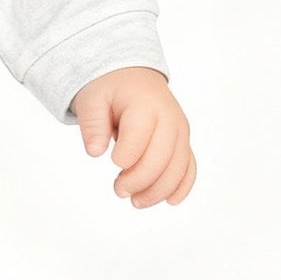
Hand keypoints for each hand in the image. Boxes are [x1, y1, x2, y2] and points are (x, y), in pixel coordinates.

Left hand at [71, 66, 195, 207]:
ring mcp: (180, 132)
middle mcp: (169, 118)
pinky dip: (181, 186)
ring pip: (178, 167)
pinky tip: (169, 200)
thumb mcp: (92, 99)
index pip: (139, 138)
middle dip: (140, 180)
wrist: (133, 77)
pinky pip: (188, 167)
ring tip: (136, 202)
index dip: (125, 158)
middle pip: (162, 158)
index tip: (112, 162)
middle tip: (119, 190)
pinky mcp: (183, 143)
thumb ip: (91, 124)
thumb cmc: (111, 89)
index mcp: (145, 104)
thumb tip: (95, 152)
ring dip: (158, 190)